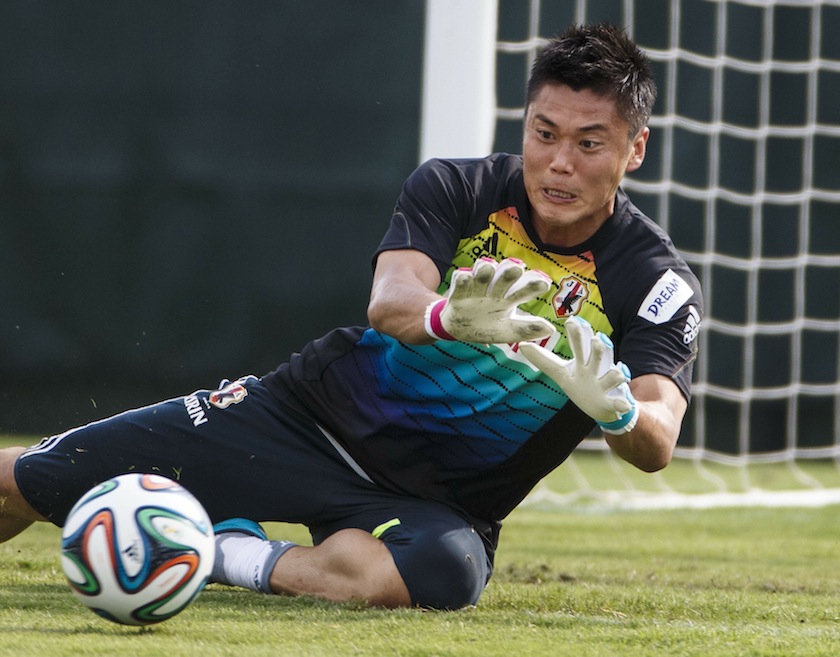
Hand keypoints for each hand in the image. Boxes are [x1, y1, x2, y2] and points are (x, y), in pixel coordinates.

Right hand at [424, 257, 554, 343]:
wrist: (458, 330)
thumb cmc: (486, 327)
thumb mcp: (507, 332)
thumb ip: (526, 329)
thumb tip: (550, 329)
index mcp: (509, 297)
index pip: (524, 288)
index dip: (533, 284)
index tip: (544, 284)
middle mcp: (495, 289)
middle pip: (504, 276)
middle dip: (510, 271)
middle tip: (517, 268)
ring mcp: (476, 288)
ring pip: (483, 273)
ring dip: (486, 269)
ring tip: (489, 267)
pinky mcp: (458, 292)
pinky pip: (460, 280)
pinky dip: (463, 279)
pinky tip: (466, 277)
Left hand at [517, 315, 638, 433]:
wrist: (605, 407)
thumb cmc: (581, 384)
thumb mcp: (561, 373)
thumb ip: (543, 360)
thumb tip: (521, 345)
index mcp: (583, 363)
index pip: (579, 346)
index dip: (577, 334)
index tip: (572, 320)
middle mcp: (596, 371)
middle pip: (597, 357)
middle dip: (598, 348)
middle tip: (597, 339)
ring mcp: (606, 386)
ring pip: (613, 377)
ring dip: (615, 374)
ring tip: (617, 372)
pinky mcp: (614, 402)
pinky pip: (620, 403)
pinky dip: (623, 404)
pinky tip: (624, 405)